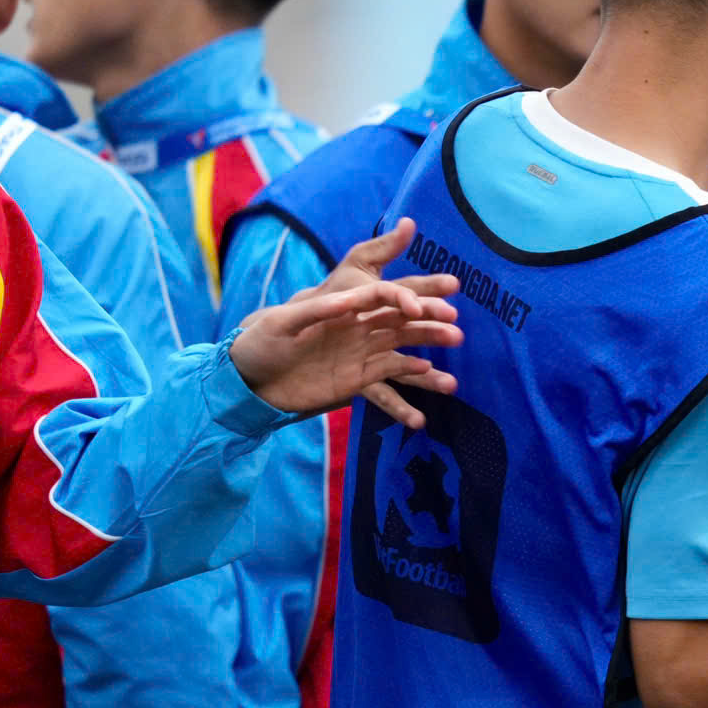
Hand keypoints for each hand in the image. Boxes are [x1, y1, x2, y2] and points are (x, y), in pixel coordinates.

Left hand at [230, 219, 464, 427]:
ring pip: (404, 355)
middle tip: (456, 330)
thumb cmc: (263, 341)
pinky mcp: (358, 380)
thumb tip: (349, 303)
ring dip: (429, 368)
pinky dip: (406, 398)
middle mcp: (360, 327)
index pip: (382, 295)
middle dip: (431, 324)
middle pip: (403, 322)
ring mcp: (362, 354)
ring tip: (451, 384)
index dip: (402, 299)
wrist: (251, 379)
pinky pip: (389, 387)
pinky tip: (421, 412)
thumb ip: (315, 310)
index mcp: (344, 305)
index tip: (417, 309)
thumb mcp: (283, 322)